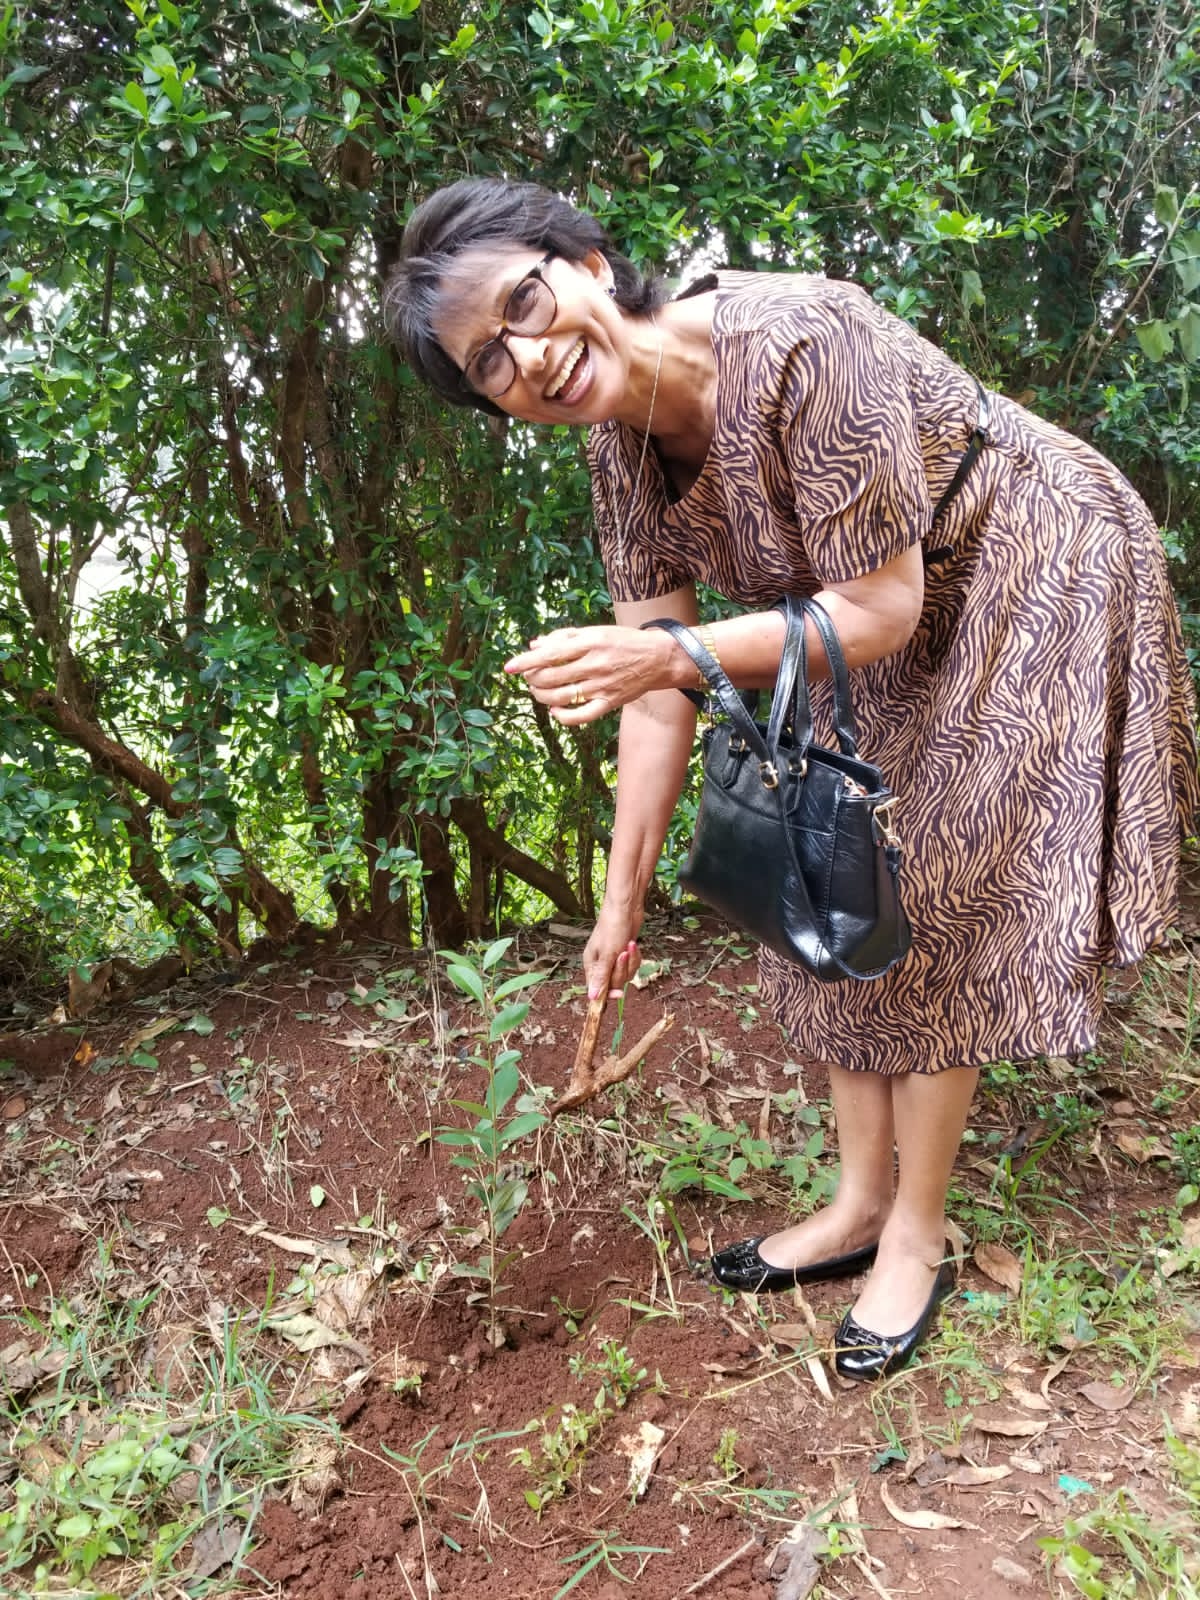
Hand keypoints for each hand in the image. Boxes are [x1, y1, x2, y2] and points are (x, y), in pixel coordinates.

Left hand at [505, 624, 678, 723]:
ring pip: (561, 697)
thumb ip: (564, 637)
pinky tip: (555, 711)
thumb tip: (535, 644)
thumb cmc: (622, 641)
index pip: (549, 654)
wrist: (658, 658)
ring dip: (542, 696)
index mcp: (589, 643)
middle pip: (551, 677)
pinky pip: (582, 716)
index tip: (509, 667)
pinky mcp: (610, 702)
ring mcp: (602, 686)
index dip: (526, 661)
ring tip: (538, 691)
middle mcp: (594, 664)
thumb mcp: (594, 631)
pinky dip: (564, 716)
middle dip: (532, 679)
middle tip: (529, 678)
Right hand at [583, 905, 642, 1000]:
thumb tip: (592, 998)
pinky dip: (635, 956)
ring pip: (626, 974)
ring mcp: (613, 959)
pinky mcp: (625, 953)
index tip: (620, 993)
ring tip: (629, 945)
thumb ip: (601, 977)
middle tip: (622, 954)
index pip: (597, 989)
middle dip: (622, 970)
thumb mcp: (607, 955)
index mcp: (591, 964)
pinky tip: (633, 944)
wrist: (626, 907)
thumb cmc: (612, 927)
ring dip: (631, 962)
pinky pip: (632, 965)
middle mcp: (601, 964)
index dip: (608, 993)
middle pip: (614, 983)